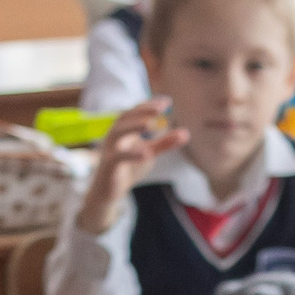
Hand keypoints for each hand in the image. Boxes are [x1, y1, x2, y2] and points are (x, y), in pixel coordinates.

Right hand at [78, 97, 188, 233]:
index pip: (136, 112)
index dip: (150, 105)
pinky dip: (131, 154)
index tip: (167, 102)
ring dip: (134, 126)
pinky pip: (118, 157)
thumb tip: (186, 133)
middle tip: (161, 107)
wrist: (108, 192)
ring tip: (151, 124)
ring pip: (118, 133)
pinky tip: (147, 154)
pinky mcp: (108, 166)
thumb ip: (165, 143)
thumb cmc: (128, 168)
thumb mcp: (148, 152)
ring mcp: (110, 149)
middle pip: (126, 117)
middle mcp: (115, 136)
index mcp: (124, 129)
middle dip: (143, 111)